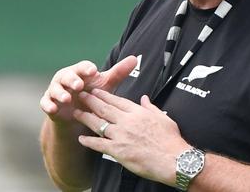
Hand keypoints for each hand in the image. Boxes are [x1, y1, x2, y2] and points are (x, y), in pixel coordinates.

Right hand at [39, 56, 136, 123]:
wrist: (78, 114)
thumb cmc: (93, 94)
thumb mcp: (105, 85)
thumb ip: (118, 73)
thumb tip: (135, 58)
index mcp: (79, 71)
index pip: (83, 67)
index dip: (87, 69)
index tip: (93, 71)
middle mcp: (66, 78)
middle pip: (68, 76)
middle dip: (73, 79)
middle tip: (79, 84)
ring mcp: (56, 90)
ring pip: (55, 89)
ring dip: (60, 93)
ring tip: (67, 98)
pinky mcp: (49, 102)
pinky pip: (45, 102)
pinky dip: (48, 105)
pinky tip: (53, 108)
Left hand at [74, 89, 189, 185]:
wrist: (172, 159)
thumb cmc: (170, 140)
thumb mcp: (163, 118)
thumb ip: (151, 107)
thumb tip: (145, 98)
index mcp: (138, 112)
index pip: (117, 100)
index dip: (105, 95)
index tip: (96, 91)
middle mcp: (127, 121)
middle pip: (104, 108)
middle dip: (91, 101)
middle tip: (81, 95)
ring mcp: (121, 135)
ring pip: (99, 124)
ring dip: (86, 117)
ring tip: (76, 113)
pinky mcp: (118, 150)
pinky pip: (99, 144)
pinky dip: (89, 141)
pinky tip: (81, 139)